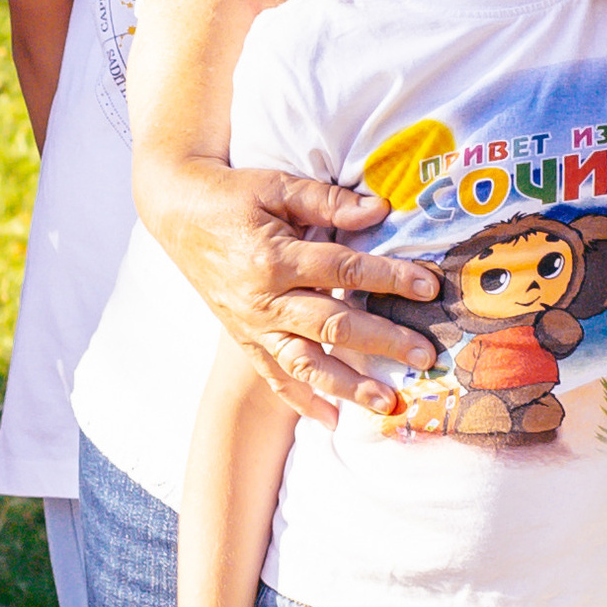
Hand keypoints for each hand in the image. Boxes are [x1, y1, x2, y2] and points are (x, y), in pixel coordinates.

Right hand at [153, 159, 439, 427]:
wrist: (177, 212)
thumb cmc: (232, 195)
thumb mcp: (277, 185)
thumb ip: (327, 201)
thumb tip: (379, 211)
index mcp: (273, 257)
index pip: (343, 270)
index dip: (389, 277)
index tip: (429, 286)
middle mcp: (263, 300)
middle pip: (332, 325)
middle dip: (382, 341)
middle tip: (424, 355)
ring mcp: (252, 325)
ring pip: (305, 363)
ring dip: (348, 386)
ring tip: (387, 402)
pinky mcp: (244, 338)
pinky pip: (274, 377)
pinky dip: (302, 402)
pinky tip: (334, 421)